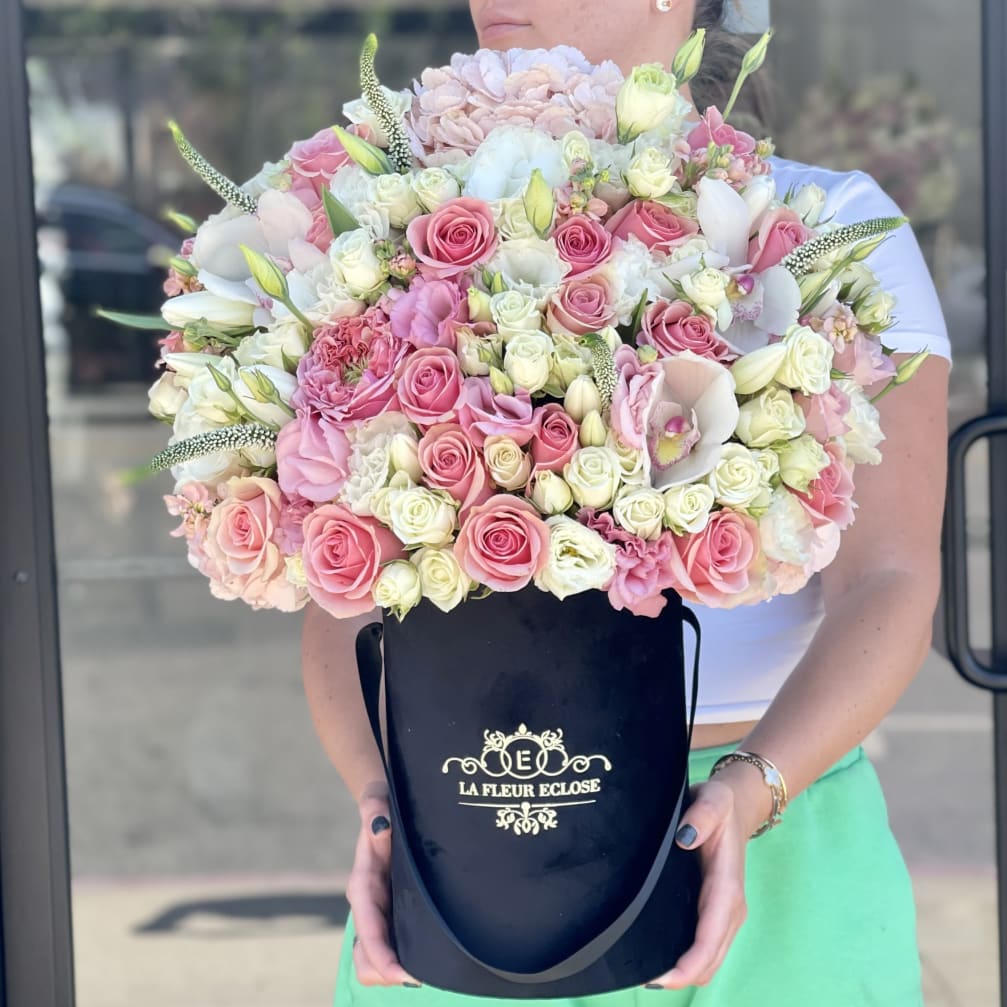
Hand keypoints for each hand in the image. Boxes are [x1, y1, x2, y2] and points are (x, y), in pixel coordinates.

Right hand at [345, 782, 420, 986]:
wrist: (382, 807)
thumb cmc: (382, 805)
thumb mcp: (377, 800)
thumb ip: (374, 808)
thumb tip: (379, 824)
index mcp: (364, 884)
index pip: (368, 929)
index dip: (382, 956)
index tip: (402, 975)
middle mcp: (368, 905)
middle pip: (366, 958)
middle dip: (386, 973)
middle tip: (422, 976)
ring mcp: (379, 913)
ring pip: (375, 961)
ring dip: (393, 972)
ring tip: (427, 971)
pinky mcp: (392, 915)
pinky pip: (391, 949)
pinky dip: (402, 961)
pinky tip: (429, 955)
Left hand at [644, 766, 767, 989]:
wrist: (734, 806)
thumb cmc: (720, 804)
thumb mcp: (713, 800)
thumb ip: (701, 815)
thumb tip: (685, 838)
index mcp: (727, 888)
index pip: (711, 937)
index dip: (689, 963)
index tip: (663, 978)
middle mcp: (730, 908)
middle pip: (710, 960)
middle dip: (682, 976)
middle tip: (641, 977)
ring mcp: (724, 914)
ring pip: (709, 960)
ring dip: (685, 972)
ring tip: (647, 973)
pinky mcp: (715, 913)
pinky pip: (705, 948)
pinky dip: (688, 961)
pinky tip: (661, 959)